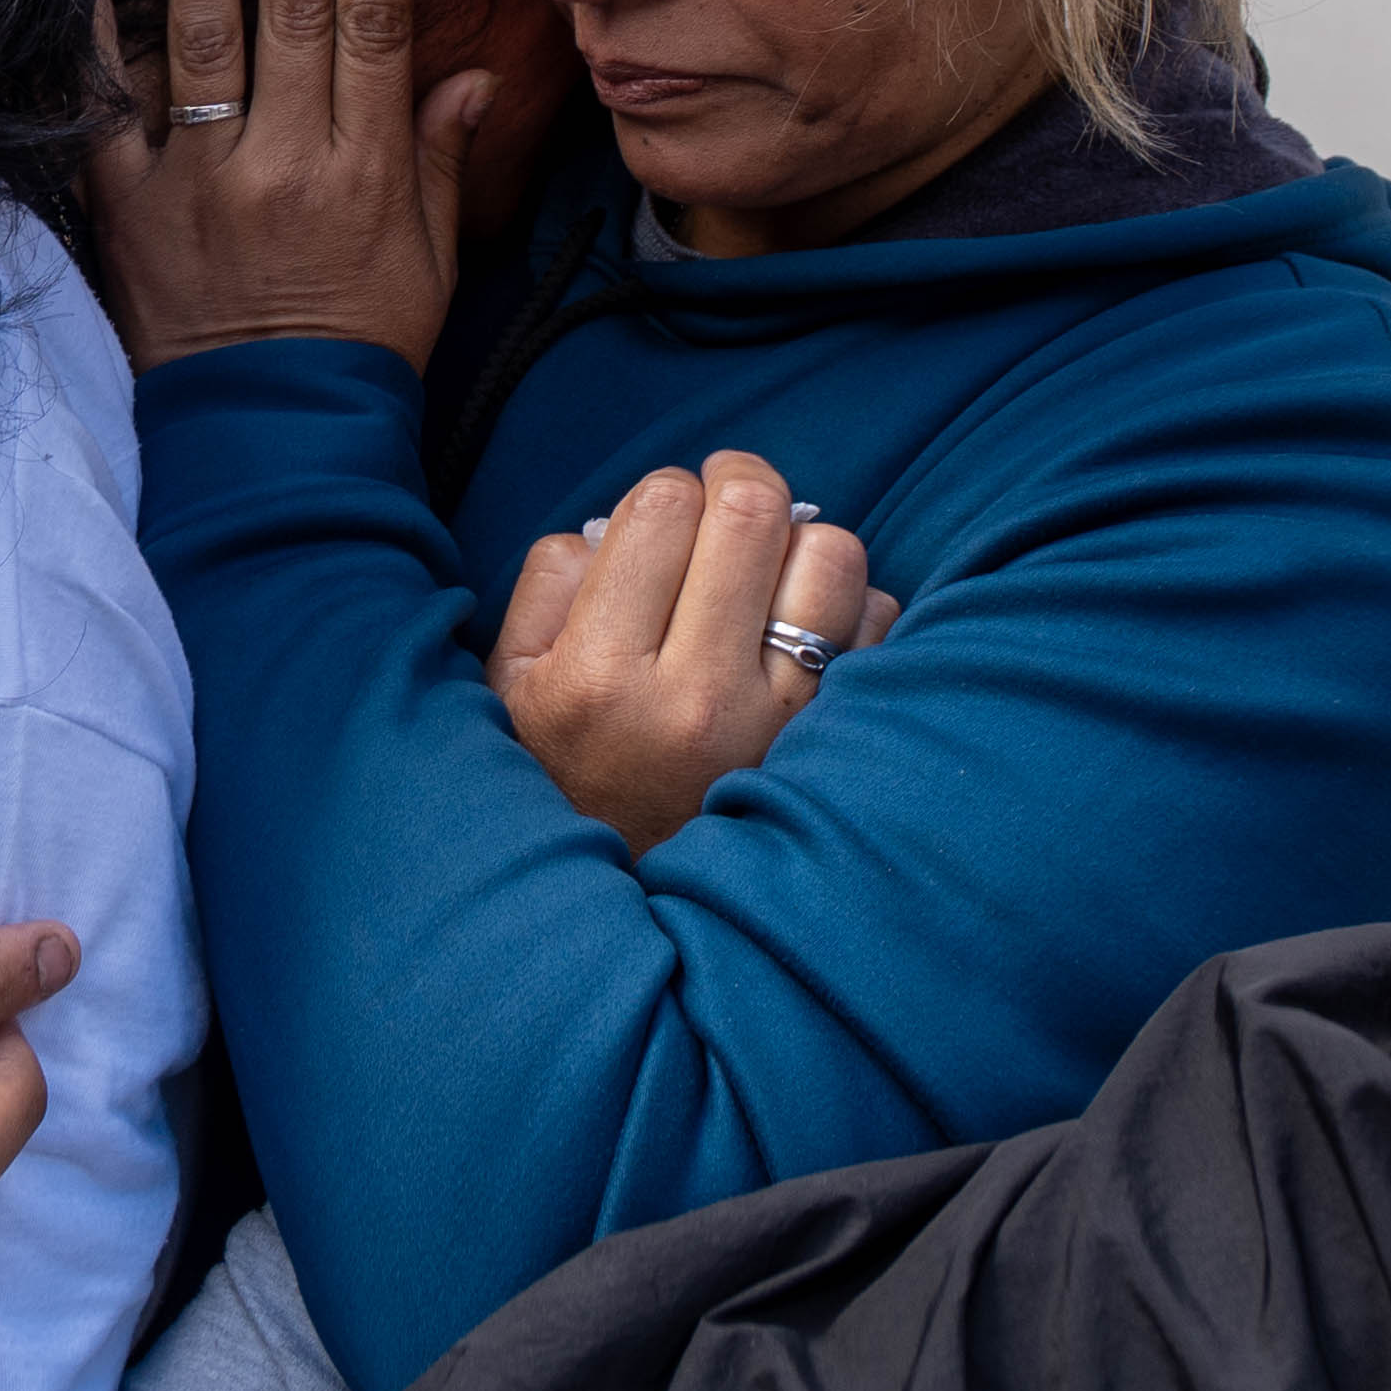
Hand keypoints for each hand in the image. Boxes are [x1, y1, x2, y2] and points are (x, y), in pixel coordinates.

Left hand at [90, 0, 489, 373]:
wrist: (273, 448)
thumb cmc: (362, 350)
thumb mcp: (428, 261)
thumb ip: (435, 160)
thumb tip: (467, 75)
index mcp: (363, 173)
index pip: (373, 28)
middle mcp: (282, 166)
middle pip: (295, 13)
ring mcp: (198, 186)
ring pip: (205, 43)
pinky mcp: (128, 213)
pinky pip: (106, 115)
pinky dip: (96, 42)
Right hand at [488, 452, 896, 852]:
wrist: (628, 907)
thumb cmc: (564, 773)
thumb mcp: (512, 685)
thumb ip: (551, 584)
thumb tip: (622, 522)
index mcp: (601, 677)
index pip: (661, 508)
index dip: (667, 491)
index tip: (666, 517)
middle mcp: (696, 701)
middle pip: (752, 514)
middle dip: (739, 483)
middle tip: (726, 502)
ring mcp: (778, 727)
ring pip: (831, 555)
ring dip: (800, 542)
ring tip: (769, 569)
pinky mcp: (833, 745)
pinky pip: (877, 620)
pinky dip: (850, 604)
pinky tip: (804, 627)